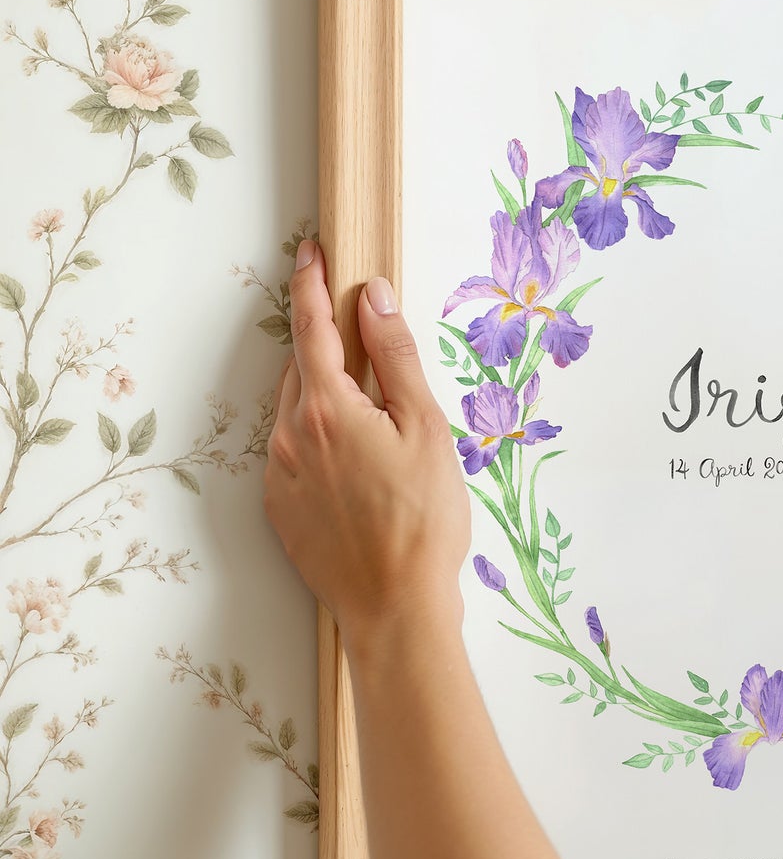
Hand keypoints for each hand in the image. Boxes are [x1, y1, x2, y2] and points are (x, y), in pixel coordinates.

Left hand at [263, 241, 469, 645]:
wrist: (396, 606)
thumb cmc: (423, 519)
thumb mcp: (426, 428)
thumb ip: (397, 358)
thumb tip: (374, 297)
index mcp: (326, 408)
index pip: (309, 326)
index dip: (310, 282)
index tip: (311, 252)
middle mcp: (289, 435)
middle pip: (302, 368)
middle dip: (326, 345)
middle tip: (365, 341)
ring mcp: (280, 475)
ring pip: (297, 412)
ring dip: (325, 396)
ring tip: (375, 418)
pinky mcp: (281, 509)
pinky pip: (294, 453)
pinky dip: (320, 440)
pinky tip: (360, 466)